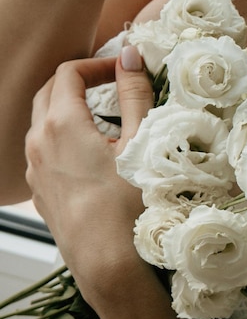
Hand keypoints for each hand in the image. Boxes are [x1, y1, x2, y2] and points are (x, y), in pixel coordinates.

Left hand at [25, 47, 152, 295]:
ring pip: (42, 124)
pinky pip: (43, 153)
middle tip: (110, 85)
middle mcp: (37, 143)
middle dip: (77, 82)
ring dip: (68, 110)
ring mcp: (34, 171)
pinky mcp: (39, 193)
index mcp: (60, 124)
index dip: (97, 64)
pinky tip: (90, 156)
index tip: (123, 70)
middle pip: (48, 93)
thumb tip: (130, 54)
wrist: (108, 264)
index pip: (69, 73)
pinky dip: (62, 139)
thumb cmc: (129, 202)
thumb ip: (134, 92)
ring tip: (102, 119)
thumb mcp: (141, 141)